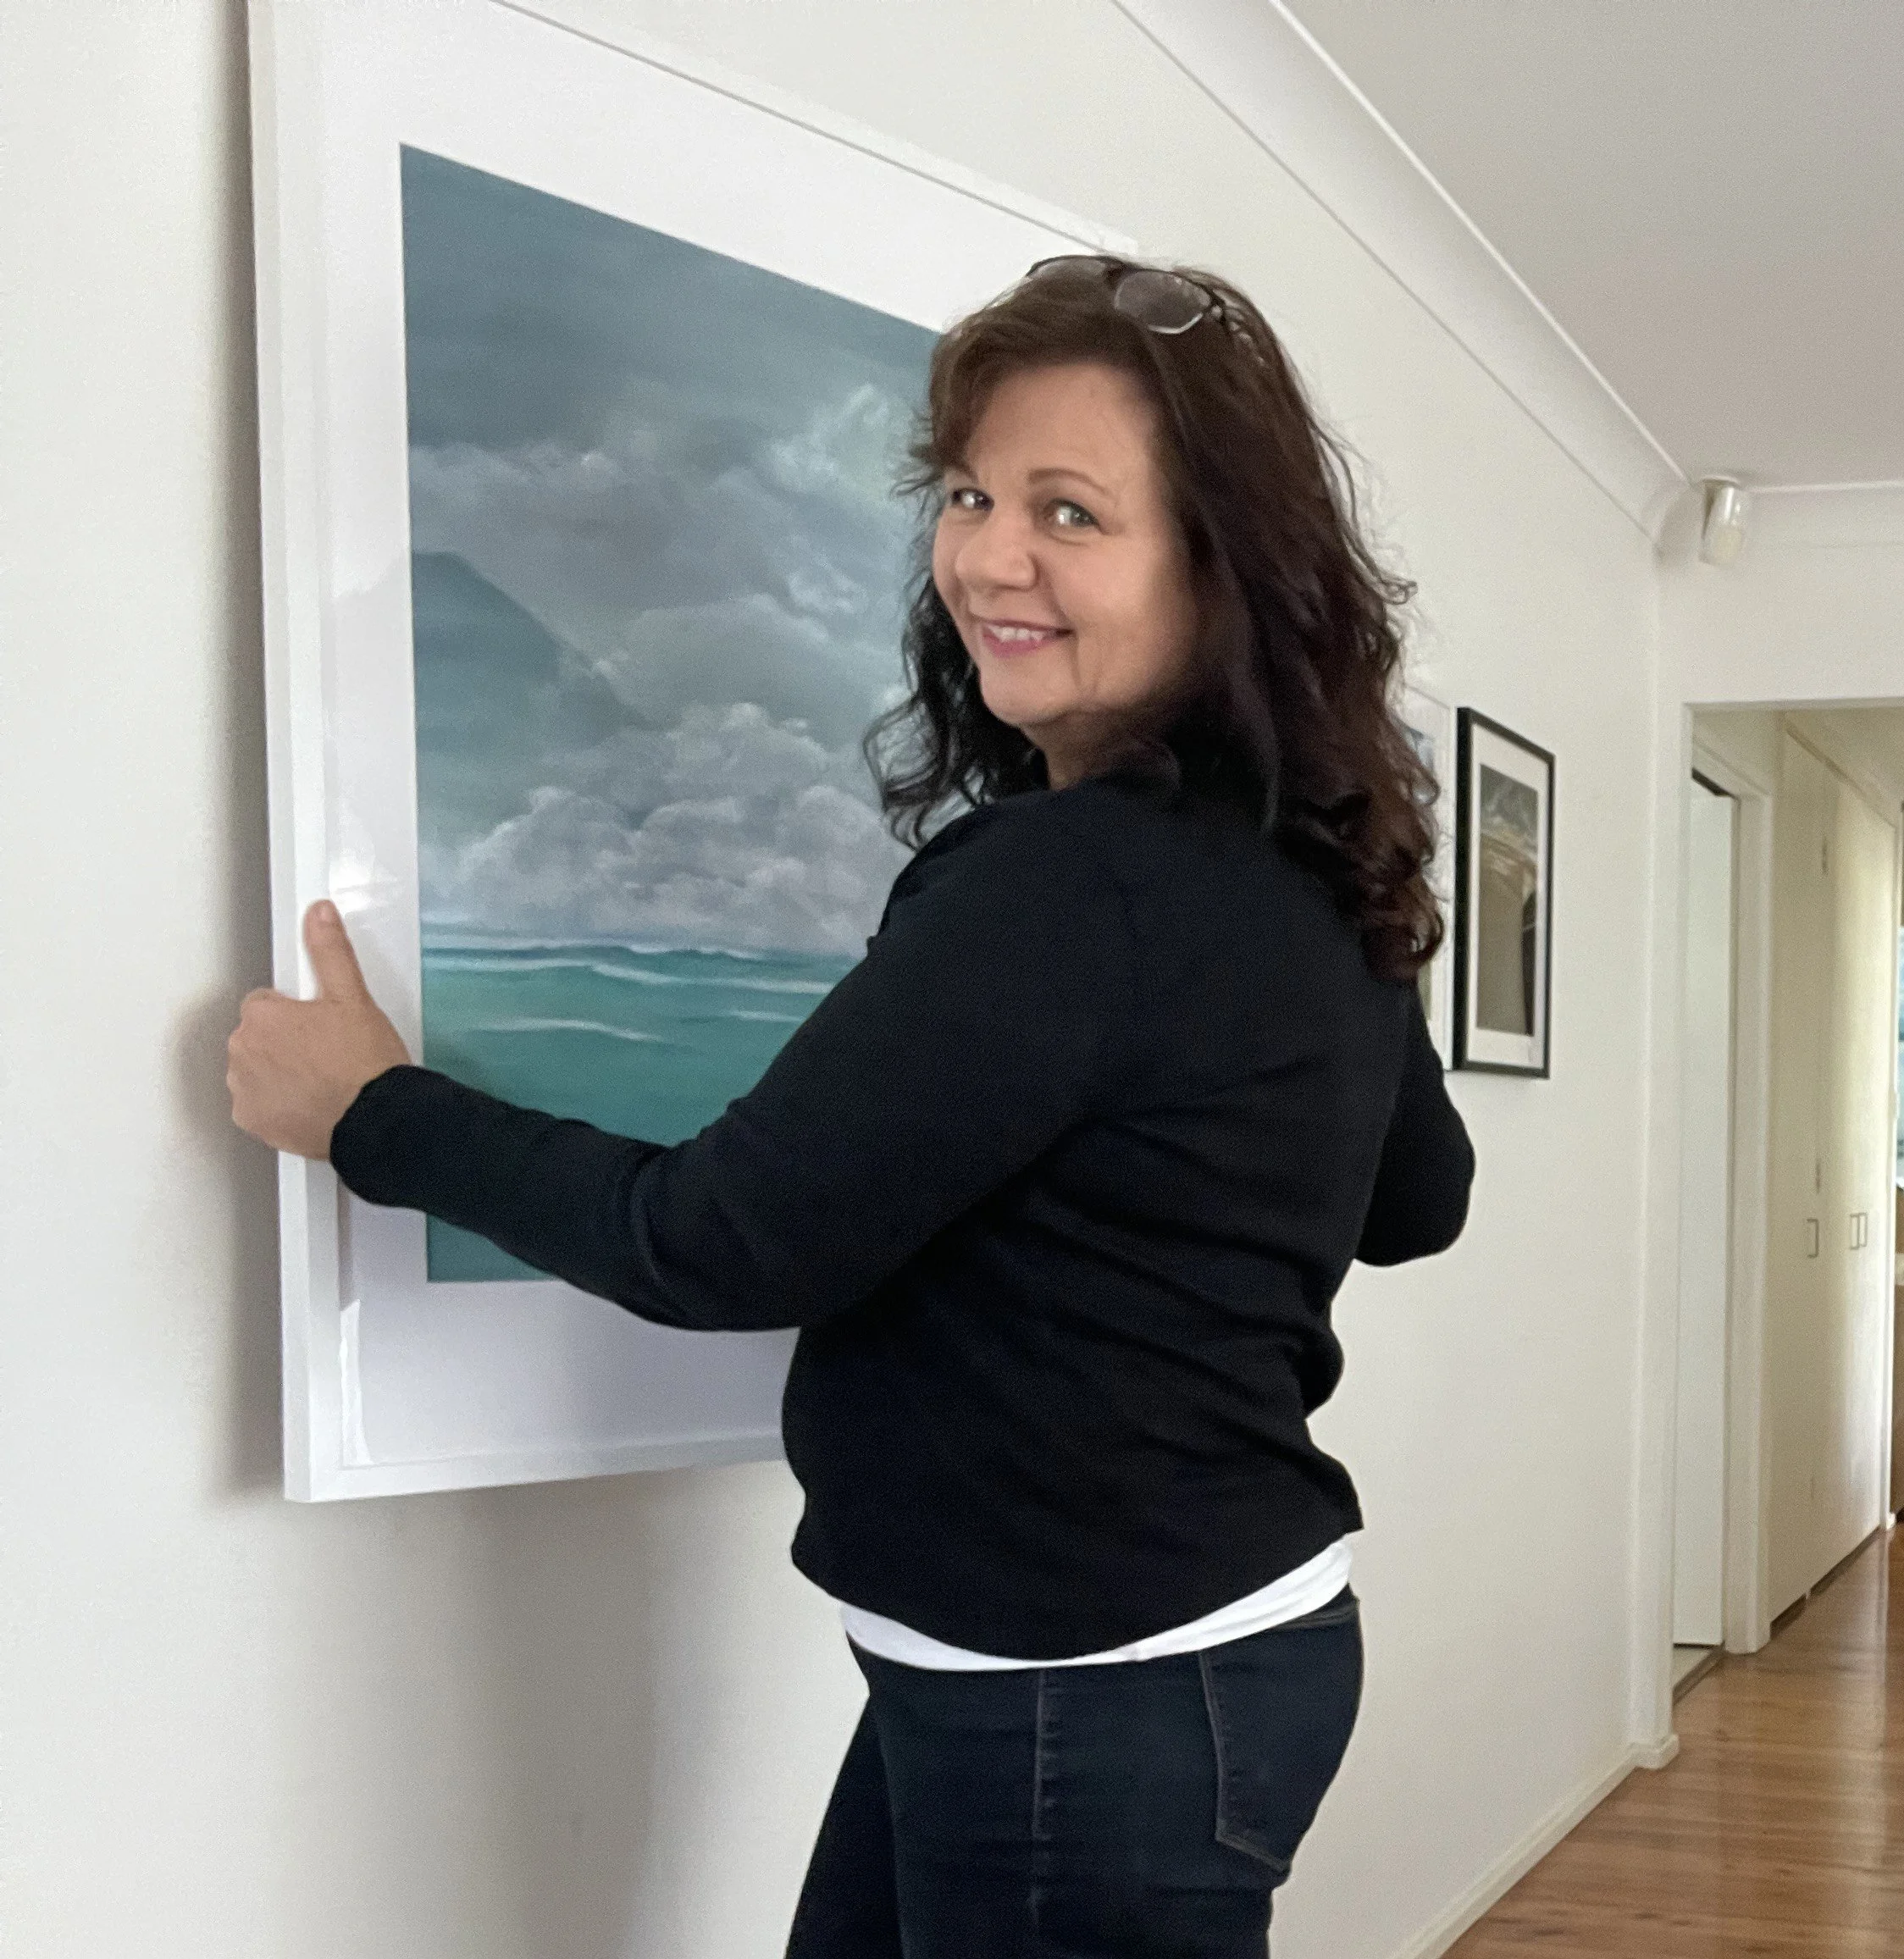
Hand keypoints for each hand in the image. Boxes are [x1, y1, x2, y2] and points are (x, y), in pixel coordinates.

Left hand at [227, 901, 411, 1158]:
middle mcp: (243, 1051)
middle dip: (285, 1042)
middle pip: (258, 1037)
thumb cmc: (364, 1064)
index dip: (296, 1012)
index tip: (320, 1024)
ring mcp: (245, 1088)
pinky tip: (311, 1102)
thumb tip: (318, 914)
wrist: (375, 1121)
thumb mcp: (353, 997)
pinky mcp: (252, 1121)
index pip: (265, 1003)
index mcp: (261, 1016)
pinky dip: (278, 1104)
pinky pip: (258, 1105)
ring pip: (257, 1070)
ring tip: (322, 1079)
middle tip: (327, 1052)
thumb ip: (330, 951)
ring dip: (279, 1072)